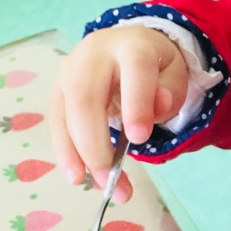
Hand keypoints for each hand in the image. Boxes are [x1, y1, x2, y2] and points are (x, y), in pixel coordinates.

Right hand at [50, 26, 188, 202]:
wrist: (126, 48)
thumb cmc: (154, 66)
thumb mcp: (174, 73)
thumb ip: (171, 90)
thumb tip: (159, 105)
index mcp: (132, 44)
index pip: (135, 69)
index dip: (136, 103)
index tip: (140, 139)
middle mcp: (94, 54)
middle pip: (86, 97)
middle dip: (96, 144)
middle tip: (112, 180)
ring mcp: (70, 70)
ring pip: (66, 113)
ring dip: (79, 155)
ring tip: (100, 185)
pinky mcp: (58, 90)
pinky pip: (57, 123)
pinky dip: (66, 152)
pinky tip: (77, 176)